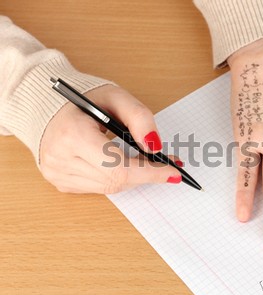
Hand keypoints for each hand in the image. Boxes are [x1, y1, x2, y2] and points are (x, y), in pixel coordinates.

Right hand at [40, 85, 181, 193]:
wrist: (47, 104)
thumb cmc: (84, 98)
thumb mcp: (116, 96)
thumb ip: (140, 118)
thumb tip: (155, 147)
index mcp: (72, 135)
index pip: (119, 168)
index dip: (150, 173)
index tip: (173, 172)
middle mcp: (60, 159)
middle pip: (117, 180)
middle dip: (146, 173)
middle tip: (165, 163)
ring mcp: (58, 173)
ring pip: (110, 187)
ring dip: (134, 177)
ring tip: (146, 162)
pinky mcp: (60, 181)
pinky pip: (99, 187)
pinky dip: (117, 178)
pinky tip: (123, 164)